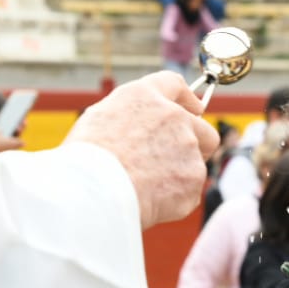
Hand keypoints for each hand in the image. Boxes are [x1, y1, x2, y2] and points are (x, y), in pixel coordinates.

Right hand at [63, 71, 219, 229]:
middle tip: (178, 161)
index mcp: (144, 96)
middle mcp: (173, 115)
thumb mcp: (99, 121)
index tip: (194, 108)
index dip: (186, 99)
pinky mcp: (193, 176)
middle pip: (203, 128)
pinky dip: (175, 200)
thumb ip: (129, 118)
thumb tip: (139, 130)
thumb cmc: (86, 159)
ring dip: (179, 175)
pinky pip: (189, 191)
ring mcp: (188, 146)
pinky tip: (150, 202)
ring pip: (196, 163)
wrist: (96, 189)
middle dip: (197, 143)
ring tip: (149, 189)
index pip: (174, 85)